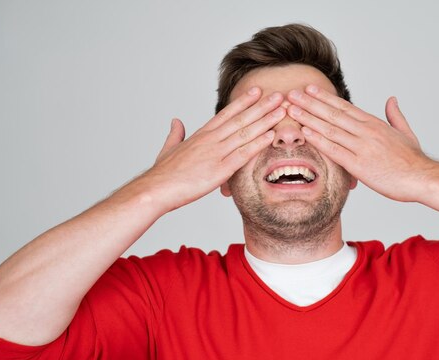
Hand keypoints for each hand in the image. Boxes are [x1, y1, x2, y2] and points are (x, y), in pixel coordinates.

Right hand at [139, 87, 285, 211]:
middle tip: (278, 96)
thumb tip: (176, 121)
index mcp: (201, 135)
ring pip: (245, 133)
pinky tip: (270, 136)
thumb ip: (176, 133)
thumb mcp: (169, 148)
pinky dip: (258, 144)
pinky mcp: (219, 170)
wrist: (156, 188)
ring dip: (265, 121)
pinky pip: (243, 155)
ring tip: (282, 111)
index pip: (226, 114)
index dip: (243, 102)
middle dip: (261, 107)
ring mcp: (216, 154)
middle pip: (240, 119)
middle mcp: (210, 140)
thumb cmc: (162, 173)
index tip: (256, 91)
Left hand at [286, 85, 435, 201]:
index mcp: (374, 124)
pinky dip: (319, 140)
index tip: (310, 89)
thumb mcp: (405, 133)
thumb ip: (395, 116)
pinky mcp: (359, 165)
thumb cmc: (414, 160)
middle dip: (310, 103)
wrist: (422, 177)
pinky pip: (335, 150)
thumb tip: (391, 100)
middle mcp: (366, 131)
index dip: (325, 98)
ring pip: (331, 128)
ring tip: (292, 109)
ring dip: (309, 118)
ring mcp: (362, 147)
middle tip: (292, 94)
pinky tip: (306, 132)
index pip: (345, 107)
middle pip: (333, 113)